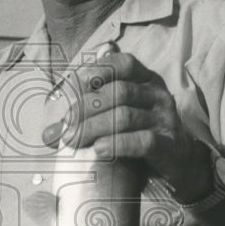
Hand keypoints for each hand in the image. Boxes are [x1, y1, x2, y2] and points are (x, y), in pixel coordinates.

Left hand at [44, 51, 210, 200]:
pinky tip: (98, 149)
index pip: (122, 64)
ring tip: (74, 141)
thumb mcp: (117, 117)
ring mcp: (164, 118)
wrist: (177, 162)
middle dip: (86, 108)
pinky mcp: (168, 144)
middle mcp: (157, 94)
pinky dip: (117, 144)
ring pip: (126, 116)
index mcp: (145, 80)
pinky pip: (143, 141)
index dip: (96, 71)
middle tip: (66, 127)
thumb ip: (87, 116)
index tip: (72, 87)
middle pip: (118, 92)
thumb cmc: (140, 134)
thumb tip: (47, 133)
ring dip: (94, 128)